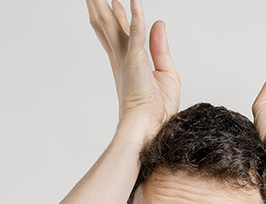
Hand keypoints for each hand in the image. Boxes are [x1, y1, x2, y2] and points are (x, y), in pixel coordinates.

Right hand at [87, 0, 180, 136]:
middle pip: (106, 25)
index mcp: (126, 63)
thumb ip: (160, 47)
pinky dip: (135, 15)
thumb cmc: (157, 110)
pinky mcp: (135, 59)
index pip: (118, 34)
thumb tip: (158, 24)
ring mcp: (126, 58)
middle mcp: (121, 58)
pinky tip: (133, 0)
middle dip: (99, 7)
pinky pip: (136, 31)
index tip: (112, 3)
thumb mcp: (166, 73)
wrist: (149, 127)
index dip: (114, 17)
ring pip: (112, 23)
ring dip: (104, 5)